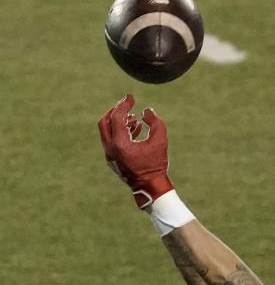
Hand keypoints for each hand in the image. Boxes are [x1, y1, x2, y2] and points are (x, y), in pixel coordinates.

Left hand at [97, 94, 172, 208]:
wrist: (150, 187)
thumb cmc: (156, 164)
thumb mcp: (160, 141)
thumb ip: (155, 122)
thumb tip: (146, 111)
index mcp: (120, 143)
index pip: (117, 117)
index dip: (124, 104)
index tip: (131, 97)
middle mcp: (110, 148)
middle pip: (105, 122)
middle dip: (115, 111)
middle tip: (126, 105)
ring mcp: (109, 155)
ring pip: (108, 131)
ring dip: (119, 122)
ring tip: (134, 119)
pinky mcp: (112, 160)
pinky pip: (112, 141)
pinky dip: (120, 132)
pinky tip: (135, 130)